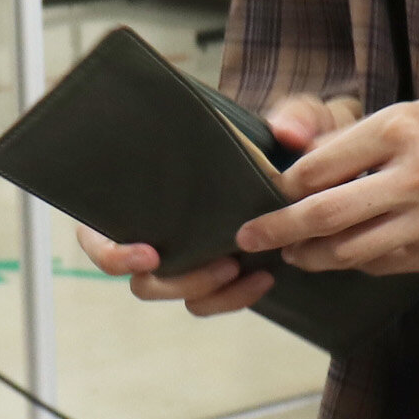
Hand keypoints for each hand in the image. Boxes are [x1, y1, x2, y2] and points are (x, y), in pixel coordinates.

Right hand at [79, 92, 357, 315]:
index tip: (149, 252)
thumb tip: (288, 132)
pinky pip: (212, 301)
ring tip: (239, 269)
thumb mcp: (299, 117)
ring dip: (205, 291)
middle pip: (141, 281)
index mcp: (146, 194)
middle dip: (175, 281)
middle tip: (220, 265)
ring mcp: (188, 257)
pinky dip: (233, 298)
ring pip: (178, 296)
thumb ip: (296, 116)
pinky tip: (262, 279)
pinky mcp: (218, 273)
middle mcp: (160, 232)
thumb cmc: (291, 135)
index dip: (112, 252)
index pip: (99, 233)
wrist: (320, 166)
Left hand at [241, 96, 418, 275]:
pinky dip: (355, 261)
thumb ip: (355, 136)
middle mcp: (418, 175)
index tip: (268, 190)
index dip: (284, 184)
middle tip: (250, 237)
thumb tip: (292, 152)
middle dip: (278, 229)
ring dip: (311, 256)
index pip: (320, 165)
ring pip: (350, 251)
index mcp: (404, 128)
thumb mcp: (416, 110)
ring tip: (293, 253)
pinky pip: (381, 264)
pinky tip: (343, 254)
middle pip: (326, 214)